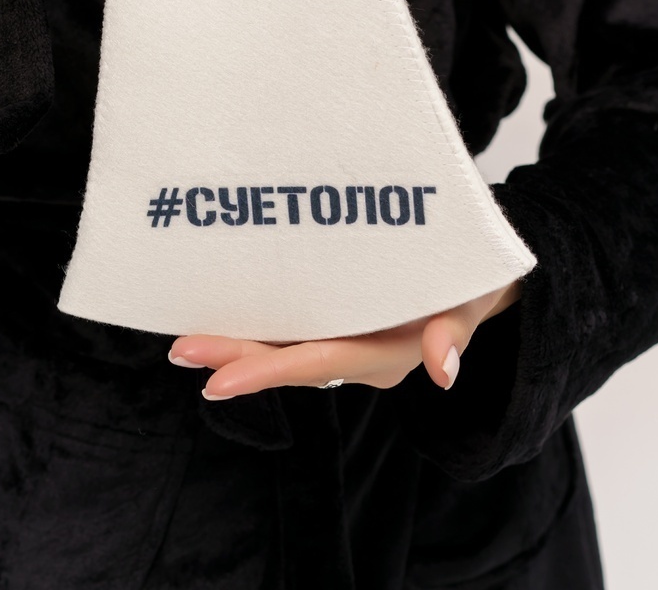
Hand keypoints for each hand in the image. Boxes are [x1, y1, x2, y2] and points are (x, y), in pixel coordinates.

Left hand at [168, 280, 521, 396]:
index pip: (317, 363)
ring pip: (283, 344)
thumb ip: (454, 331)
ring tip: (184, 342)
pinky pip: (291, 326)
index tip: (217, 382)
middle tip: (180, 350)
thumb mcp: (471, 299)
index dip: (267, 371)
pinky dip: (256, 324)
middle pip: (288, 358)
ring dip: (235, 342)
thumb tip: (443, 369)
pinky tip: (221, 312)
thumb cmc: (473, 280)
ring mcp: (345, 336)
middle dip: (234, 357)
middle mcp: (357, 352)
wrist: (477, 274)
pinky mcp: (337, 317)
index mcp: (385, 354)